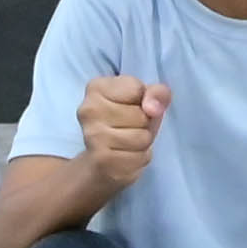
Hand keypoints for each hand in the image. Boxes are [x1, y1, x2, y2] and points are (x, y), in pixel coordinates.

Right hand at [76, 73, 169, 187]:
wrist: (101, 159)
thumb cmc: (127, 122)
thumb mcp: (147, 100)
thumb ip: (157, 93)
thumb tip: (153, 108)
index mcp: (97, 87)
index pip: (136, 88)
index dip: (144, 99)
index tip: (131, 105)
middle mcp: (88, 109)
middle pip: (141, 115)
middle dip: (144, 123)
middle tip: (130, 126)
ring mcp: (92, 136)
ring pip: (142, 137)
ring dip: (143, 142)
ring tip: (128, 141)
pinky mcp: (100, 160)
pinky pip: (139, 157)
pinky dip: (140, 158)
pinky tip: (125, 155)